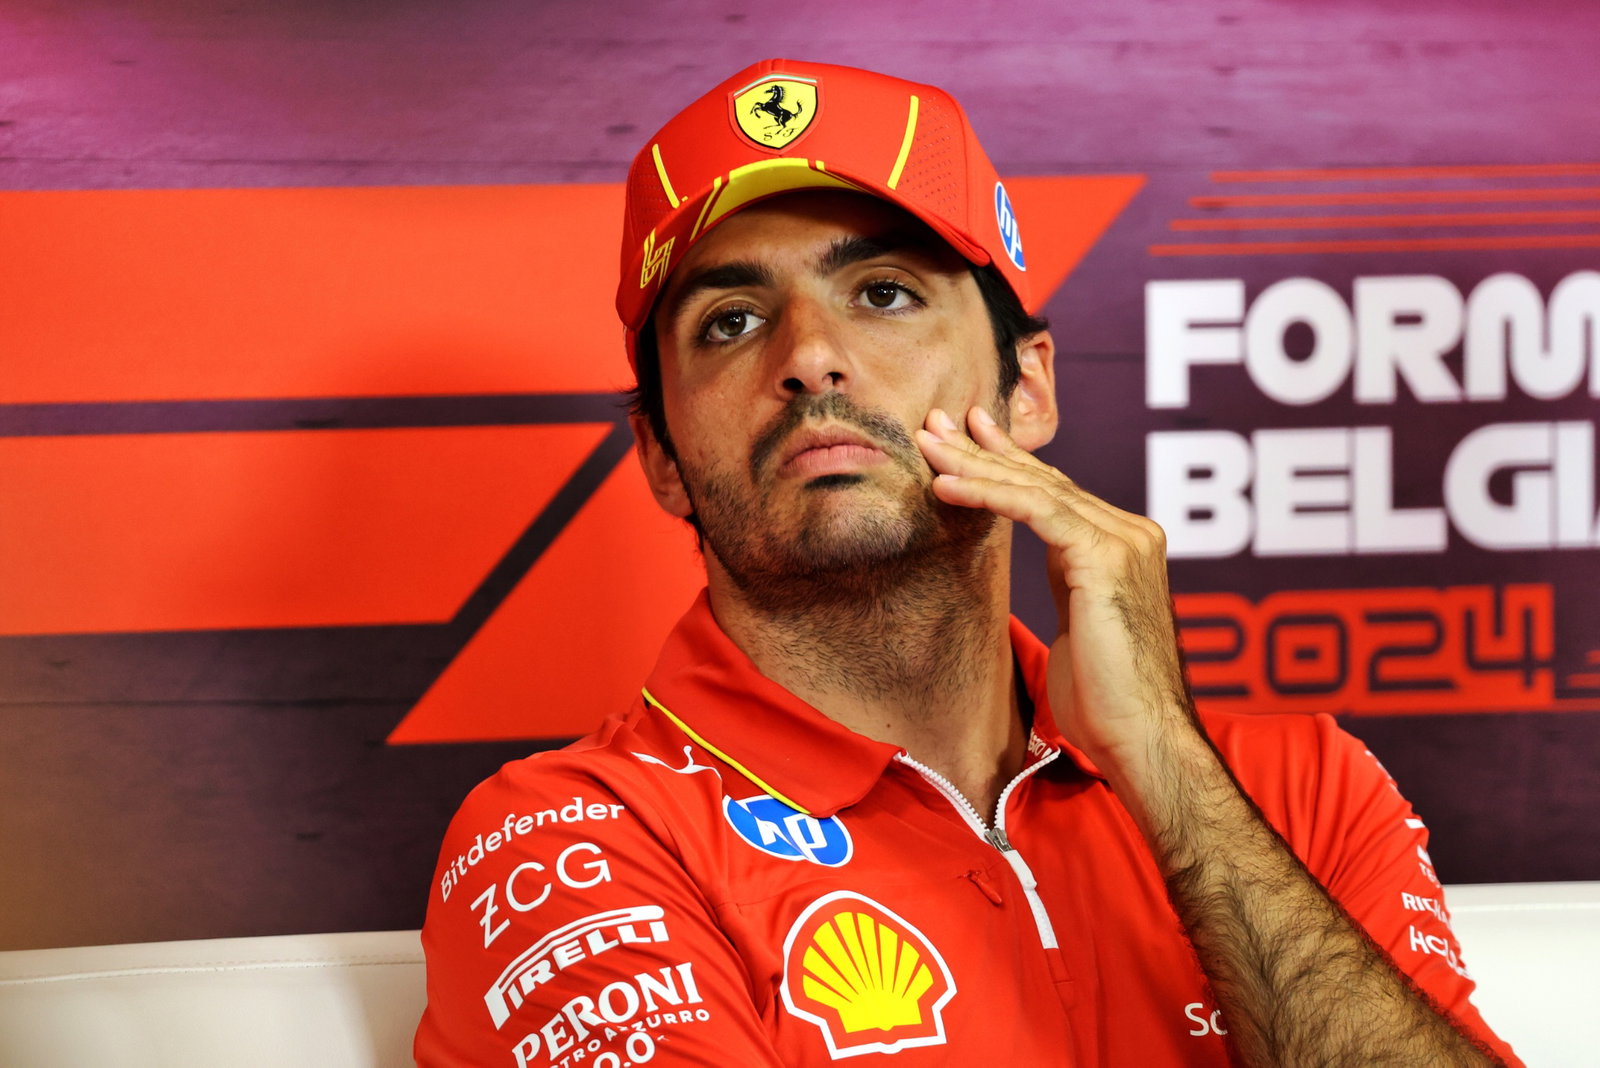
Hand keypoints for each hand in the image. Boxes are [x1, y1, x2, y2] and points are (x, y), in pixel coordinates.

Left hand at [915, 405, 1193, 769]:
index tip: (965, 436)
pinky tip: (947, 485)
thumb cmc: (1105, 702)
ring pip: (1036, 488)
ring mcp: (1124, 540)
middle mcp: (1130, 533)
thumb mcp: (1079, 626)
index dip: (1007, 460)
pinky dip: (988, 493)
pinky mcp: (1106, 557)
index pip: (1055, 492)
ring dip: (974, 463)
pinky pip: (1036, 511)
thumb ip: (1067, 585)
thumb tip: (1047, 569)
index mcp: (1123, 547)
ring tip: (927, 443)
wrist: (1140, 739)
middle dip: (982, 448)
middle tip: (934, 421)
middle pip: (1043, 480)